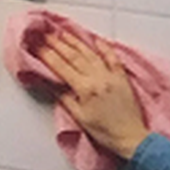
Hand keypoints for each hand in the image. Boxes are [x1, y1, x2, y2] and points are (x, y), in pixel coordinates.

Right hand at [36, 31, 149, 161]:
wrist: (131, 137)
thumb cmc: (105, 132)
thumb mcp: (80, 118)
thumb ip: (66, 99)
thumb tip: (54, 85)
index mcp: (86, 89)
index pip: (62, 67)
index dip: (48, 55)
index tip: (38, 46)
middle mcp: (98, 78)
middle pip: (74, 56)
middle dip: (58, 44)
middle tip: (46, 34)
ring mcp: (111, 75)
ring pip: (90, 53)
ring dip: (76, 41)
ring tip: (64, 33)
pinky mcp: (122, 77)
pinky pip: (112, 57)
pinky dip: (104, 47)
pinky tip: (96, 39)